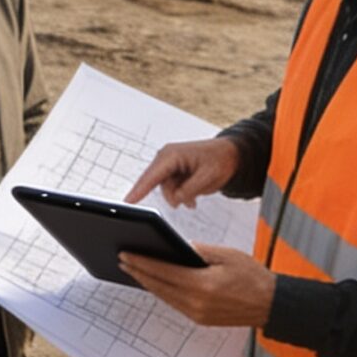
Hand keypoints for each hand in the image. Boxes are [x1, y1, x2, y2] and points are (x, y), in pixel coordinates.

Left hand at [119, 245, 276, 327]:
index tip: (126, 254)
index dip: (142, 263)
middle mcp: (197, 303)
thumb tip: (178, 248)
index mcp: (203, 285)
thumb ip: (200, 251)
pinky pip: (175, 304)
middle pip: (159, 286)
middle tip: (122, 260)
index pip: (164, 272)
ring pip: (165, 297)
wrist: (272, 305)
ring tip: (133, 270)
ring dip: (147, 283)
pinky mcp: (201, 319)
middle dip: (139, 273)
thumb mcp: (227, 255)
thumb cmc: (253, 276)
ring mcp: (198, 314)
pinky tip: (154, 283)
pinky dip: (162, 292)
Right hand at [124, 138, 240, 209]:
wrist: (229, 155)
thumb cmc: (220, 160)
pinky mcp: (172, 171)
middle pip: (157, 185)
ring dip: (179, 197)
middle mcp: (166, 158)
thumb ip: (189, 189)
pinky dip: (181, 195)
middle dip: (173, 196)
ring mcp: (168, 164)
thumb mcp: (207, 177)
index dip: (138, 190)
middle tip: (190, 200)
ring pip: (165, 190)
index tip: (128, 201)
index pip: (151, 175)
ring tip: (194, 198)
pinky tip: (192, 198)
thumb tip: (176, 199)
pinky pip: (170, 188)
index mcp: (172, 155)